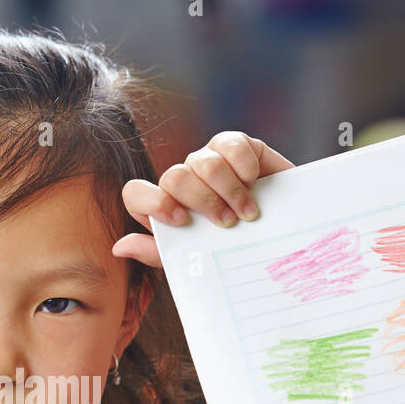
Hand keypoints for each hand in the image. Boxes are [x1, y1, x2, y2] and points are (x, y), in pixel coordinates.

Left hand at [112, 131, 294, 267]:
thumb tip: (120, 247)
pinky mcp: (237, 145)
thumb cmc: (236, 250)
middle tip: (227, 223)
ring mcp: (209, 160)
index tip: (181, 221)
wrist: (284, 236)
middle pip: (173, 177)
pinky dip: (243, 165)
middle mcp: (184, 180)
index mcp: (167, 206)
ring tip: (248, 213)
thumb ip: (160, 253)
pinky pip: (231, 144)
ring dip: (228, 190)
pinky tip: (256, 182)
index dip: (152, 202)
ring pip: (202, 162)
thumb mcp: (198, 259)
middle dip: (202, 202)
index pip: (137, 194)